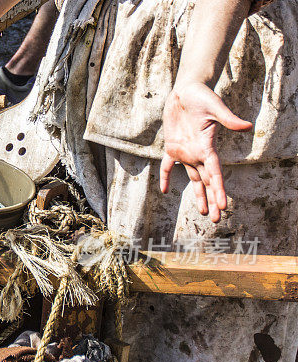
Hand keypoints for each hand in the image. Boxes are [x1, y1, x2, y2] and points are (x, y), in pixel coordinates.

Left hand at [160, 81, 252, 221]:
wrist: (186, 91)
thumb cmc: (202, 96)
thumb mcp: (216, 107)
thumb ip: (229, 119)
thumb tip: (247, 127)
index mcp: (208, 147)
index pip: (215, 174)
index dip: (219, 191)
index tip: (224, 206)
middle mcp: (198, 153)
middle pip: (207, 182)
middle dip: (212, 200)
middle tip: (217, 219)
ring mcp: (185, 151)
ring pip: (193, 179)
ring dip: (198, 195)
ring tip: (204, 212)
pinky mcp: (172, 147)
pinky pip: (168, 166)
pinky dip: (166, 177)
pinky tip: (165, 191)